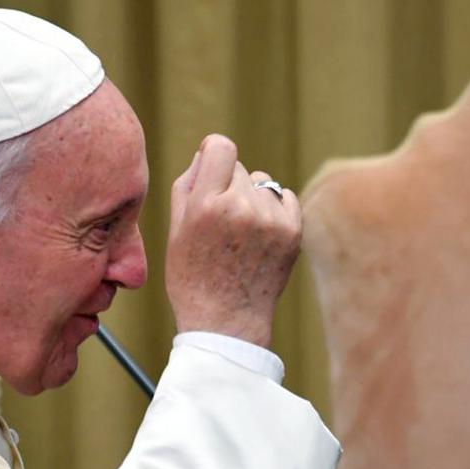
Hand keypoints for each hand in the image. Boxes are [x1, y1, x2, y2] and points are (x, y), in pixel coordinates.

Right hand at [165, 134, 300, 346]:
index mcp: (207, 205)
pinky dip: (274, 208)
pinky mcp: (293, 231)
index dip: (213, 153)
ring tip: (240, 232)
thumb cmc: (193, 277)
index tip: (211, 165)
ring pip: (262, 182)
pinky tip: (260, 235)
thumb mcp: (175, 230)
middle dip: (228, 185)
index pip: (220, 146)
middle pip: (239, 167)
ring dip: (252, 197)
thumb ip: (187, 184)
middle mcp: (242, 208)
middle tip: (219, 222)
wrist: (227, 322)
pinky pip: (285, 196)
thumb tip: (206, 152)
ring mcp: (271, 220)